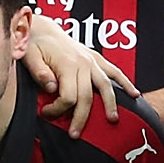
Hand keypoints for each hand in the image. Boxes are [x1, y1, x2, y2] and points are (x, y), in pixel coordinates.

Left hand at [21, 12, 131, 134]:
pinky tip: (135, 95)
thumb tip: (52, 88)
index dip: (58, 109)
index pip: (68, 96)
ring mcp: (92, 61)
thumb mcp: (28, 56)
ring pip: (105, 86)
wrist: (42, 28)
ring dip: (110, 104)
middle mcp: (83, 63)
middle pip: (87, 96)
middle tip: (74, 134)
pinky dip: (126, 83)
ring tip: (112, 120)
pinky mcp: (97, 59)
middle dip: (81, 118)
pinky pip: (114, 72)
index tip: (46, 113)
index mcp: (66, 64)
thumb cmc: (34, 43)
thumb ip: (39, 72)